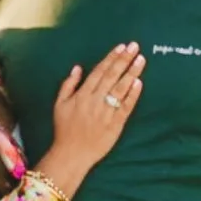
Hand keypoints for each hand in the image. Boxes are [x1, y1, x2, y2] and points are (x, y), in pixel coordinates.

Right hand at [37, 42, 143, 195]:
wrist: (72, 154)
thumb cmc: (64, 129)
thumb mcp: (59, 105)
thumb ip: (68, 85)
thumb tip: (77, 67)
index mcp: (82, 94)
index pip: (99, 71)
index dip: (111, 58)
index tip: (121, 47)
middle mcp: (95, 100)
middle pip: (112, 76)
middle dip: (124, 60)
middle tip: (135, 46)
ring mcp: (106, 112)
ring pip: (121, 88)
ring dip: (131, 73)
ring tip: (140, 60)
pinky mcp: (116, 124)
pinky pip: (126, 106)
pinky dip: (132, 94)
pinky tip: (139, 83)